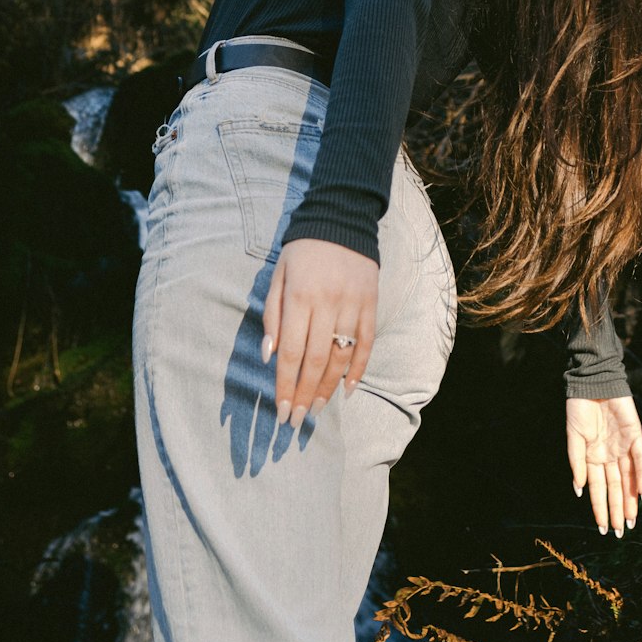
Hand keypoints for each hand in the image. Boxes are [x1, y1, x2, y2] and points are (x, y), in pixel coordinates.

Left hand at [262, 237, 377, 430]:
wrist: (340, 219)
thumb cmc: (302, 251)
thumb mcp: (278, 275)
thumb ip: (273, 315)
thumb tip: (269, 357)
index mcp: (300, 297)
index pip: (291, 353)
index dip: (286, 386)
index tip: (281, 410)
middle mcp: (327, 304)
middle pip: (315, 361)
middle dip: (305, 396)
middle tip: (297, 422)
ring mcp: (352, 304)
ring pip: (341, 357)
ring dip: (328, 388)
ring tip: (317, 411)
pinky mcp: (371, 304)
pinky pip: (366, 344)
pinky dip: (358, 370)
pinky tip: (347, 390)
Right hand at [566, 395, 641, 535]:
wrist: (592, 382)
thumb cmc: (579, 408)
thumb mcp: (573, 436)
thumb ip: (576, 462)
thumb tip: (578, 489)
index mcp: (592, 457)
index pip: (598, 488)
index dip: (600, 508)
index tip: (601, 528)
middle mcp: (609, 456)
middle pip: (615, 488)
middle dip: (616, 510)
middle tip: (618, 532)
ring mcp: (623, 447)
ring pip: (629, 479)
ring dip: (630, 501)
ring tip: (630, 522)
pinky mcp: (635, 436)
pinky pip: (640, 460)